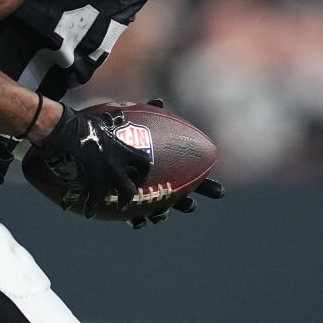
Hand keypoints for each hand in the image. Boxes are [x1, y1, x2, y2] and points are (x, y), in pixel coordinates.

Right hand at [37, 104, 152, 217]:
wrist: (64, 130)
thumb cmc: (81, 124)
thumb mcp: (101, 121)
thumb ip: (111, 123)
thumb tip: (117, 117)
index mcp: (121, 149)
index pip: (143, 162)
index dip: (144, 171)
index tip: (140, 175)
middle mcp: (115, 165)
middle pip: (131, 187)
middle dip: (130, 195)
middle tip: (126, 199)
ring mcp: (102, 174)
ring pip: (113, 197)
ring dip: (110, 204)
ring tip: (103, 210)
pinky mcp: (87, 180)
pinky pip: (91, 197)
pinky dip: (88, 205)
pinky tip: (83, 209)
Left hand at [128, 98, 222, 227]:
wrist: (103, 148)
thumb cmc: (129, 135)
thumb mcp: (142, 124)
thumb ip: (151, 114)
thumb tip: (158, 100)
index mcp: (173, 168)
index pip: (195, 178)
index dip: (208, 187)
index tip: (219, 193)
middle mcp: (163, 184)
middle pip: (181, 198)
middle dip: (187, 203)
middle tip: (191, 205)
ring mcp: (148, 195)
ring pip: (159, 210)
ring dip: (161, 214)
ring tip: (161, 216)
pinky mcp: (129, 203)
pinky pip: (134, 215)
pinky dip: (136, 219)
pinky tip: (136, 222)